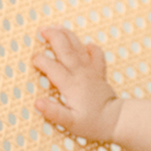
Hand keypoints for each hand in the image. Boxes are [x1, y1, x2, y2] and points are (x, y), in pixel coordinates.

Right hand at [32, 25, 122, 140]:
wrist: (117, 121)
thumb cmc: (92, 123)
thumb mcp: (70, 123)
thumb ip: (54, 112)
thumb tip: (38, 102)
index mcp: (71, 85)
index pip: (52, 67)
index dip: (41, 60)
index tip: (33, 58)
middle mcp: (81, 74)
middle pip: (66, 50)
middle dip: (53, 37)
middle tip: (42, 29)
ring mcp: (91, 71)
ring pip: (78, 48)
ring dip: (68, 36)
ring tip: (57, 27)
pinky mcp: (99, 73)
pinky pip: (97, 55)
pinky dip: (91, 48)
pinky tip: (86, 44)